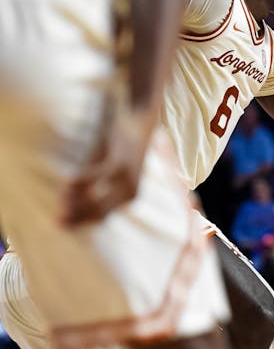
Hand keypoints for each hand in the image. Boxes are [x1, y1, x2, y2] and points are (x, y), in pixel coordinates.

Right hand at [60, 107, 155, 226]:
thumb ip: (92, 183)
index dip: (79, 221)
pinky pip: (101, 176)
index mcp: (127, 197)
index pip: (100, 217)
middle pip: (98, 212)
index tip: (60, 222)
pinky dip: (85, 180)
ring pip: (98, 198)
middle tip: (57, 215)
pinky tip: (70, 181)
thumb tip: (69, 192)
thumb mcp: (107, 169)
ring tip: (61, 196)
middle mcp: (130, 194)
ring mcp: (128, 180)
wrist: (142, 125)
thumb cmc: (121, 147)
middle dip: (75, 215)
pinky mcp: (123, 164)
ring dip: (76, 200)